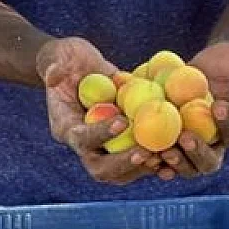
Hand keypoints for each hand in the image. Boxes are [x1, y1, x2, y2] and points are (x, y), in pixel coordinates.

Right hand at [36, 37, 169, 184]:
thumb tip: (55, 74)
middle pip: (100, 169)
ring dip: (142, 167)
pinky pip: (137, 161)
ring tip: (165, 155)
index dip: (100, 134)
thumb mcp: (56, 55)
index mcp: (66, 126)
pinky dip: (154, 162)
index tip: (122, 120)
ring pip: (121, 172)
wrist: (77, 66)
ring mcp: (102, 147)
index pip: (81, 139)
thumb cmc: (65, 59)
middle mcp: (83, 143)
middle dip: (124, 163)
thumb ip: (54, 64)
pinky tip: (174, 153)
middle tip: (148, 152)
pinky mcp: (120, 143)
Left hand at [157, 42, 228, 176]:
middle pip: (208, 161)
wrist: (211, 61)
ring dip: (173, 162)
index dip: (226, 124)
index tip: (218, 106)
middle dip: (195, 154)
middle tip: (182, 139)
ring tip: (160, 153)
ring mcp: (191, 142)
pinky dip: (153, 158)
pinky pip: (162, 154)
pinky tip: (142, 155)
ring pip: (184, 164)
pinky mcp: (169, 137)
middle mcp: (214, 142)